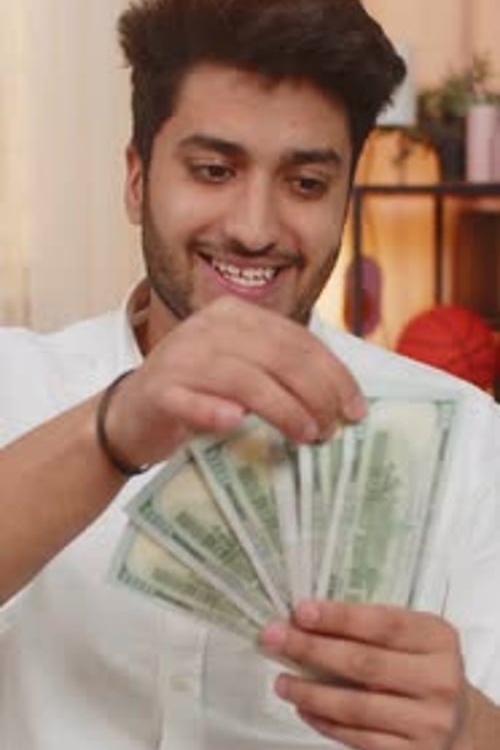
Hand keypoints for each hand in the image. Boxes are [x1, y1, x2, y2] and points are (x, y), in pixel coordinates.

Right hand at [103, 297, 364, 466]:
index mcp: (235, 314)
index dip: (333, 374)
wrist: (133, 415)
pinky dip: (213, 411)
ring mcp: (180, 357)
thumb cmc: (201, 394)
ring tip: (308, 436)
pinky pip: (190, 400)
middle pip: (277, 357)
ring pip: (244, 379)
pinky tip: (234, 423)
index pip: (297, 339)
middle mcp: (208, 327)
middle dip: (316, 394)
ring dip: (283, 409)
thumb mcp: (245, 370)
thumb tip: (343, 396)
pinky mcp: (158, 390)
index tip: (356, 409)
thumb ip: (283, 370)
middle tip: (335, 429)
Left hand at [260, 599, 468, 749]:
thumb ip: (369, 627)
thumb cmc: (421, 667)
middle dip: (312, 648)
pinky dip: (325, 723)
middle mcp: (439, 678)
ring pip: (357, 706)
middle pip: (364, 663)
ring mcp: (429, 720)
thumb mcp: (411, 637)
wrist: (458, 724)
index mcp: (437, 638)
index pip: (383, 624)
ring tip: (282, 682)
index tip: (301, 611)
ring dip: (311, 693)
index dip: (340, 617)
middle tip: (274, 638)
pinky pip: (359, 738)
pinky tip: (304, 709)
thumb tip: (304, 620)